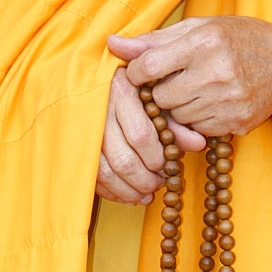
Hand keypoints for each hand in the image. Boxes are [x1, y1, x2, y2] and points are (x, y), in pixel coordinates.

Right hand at [95, 67, 204, 205]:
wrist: (90, 77)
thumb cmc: (132, 88)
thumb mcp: (155, 96)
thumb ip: (175, 121)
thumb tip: (198, 144)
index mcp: (121, 90)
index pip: (141, 136)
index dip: (156, 158)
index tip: (166, 165)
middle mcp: (98, 110)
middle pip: (124, 160)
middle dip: (145, 180)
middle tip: (158, 183)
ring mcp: (82, 129)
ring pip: (105, 172)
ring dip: (129, 190)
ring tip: (145, 193)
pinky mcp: (73, 145)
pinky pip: (92, 176)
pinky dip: (111, 191)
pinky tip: (126, 194)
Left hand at [107, 15, 271, 137]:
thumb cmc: (239, 40)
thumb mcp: (200, 28)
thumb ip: (155, 40)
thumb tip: (112, 44)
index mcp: (204, 41)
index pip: (149, 65)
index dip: (137, 73)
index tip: (140, 73)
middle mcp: (215, 72)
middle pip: (161, 97)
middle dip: (159, 93)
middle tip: (172, 83)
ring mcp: (227, 101)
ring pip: (178, 118)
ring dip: (178, 109)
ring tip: (194, 92)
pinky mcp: (235, 123)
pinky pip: (197, 131)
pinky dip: (197, 121)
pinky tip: (210, 105)